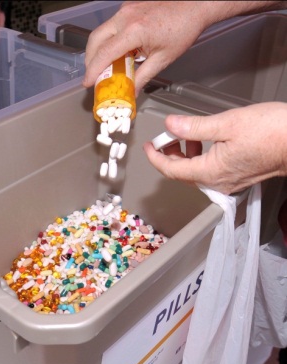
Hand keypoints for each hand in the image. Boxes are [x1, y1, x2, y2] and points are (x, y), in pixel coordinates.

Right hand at [83, 1, 207, 94]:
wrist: (195, 5)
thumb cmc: (183, 28)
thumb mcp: (163, 59)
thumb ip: (143, 77)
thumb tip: (132, 91)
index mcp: (134, 30)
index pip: (104, 54)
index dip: (93, 71)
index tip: (87, 83)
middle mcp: (125, 16)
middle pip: (95, 40)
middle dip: (90, 60)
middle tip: (93, 76)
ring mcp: (125, 9)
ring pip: (101, 31)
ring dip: (99, 50)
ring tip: (105, 67)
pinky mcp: (129, 6)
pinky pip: (112, 25)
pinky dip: (109, 40)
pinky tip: (118, 52)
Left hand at [143, 102, 286, 194]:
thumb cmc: (271, 132)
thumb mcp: (226, 123)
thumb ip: (194, 127)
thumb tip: (171, 126)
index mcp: (210, 172)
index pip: (172, 170)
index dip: (156, 158)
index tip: (148, 147)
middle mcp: (217, 182)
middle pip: (183, 173)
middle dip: (170, 155)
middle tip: (166, 137)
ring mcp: (229, 182)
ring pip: (197, 172)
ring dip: (187, 155)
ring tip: (187, 135)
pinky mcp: (238, 178)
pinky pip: (211, 171)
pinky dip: (202, 157)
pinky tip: (206, 141)